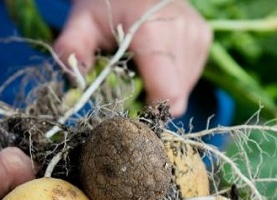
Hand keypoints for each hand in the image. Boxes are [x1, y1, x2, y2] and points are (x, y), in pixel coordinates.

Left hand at [53, 0, 212, 116]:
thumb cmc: (104, 3)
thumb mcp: (81, 24)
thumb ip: (72, 51)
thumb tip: (75, 84)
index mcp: (155, 33)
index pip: (168, 94)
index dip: (148, 111)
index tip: (128, 108)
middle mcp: (183, 34)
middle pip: (174, 97)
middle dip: (150, 100)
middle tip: (128, 83)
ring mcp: (198, 36)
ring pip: (183, 90)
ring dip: (161, 89)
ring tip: (141, 68)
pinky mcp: (204, 38)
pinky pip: (189, 77)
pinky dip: (172, 78)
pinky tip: (154, 62)